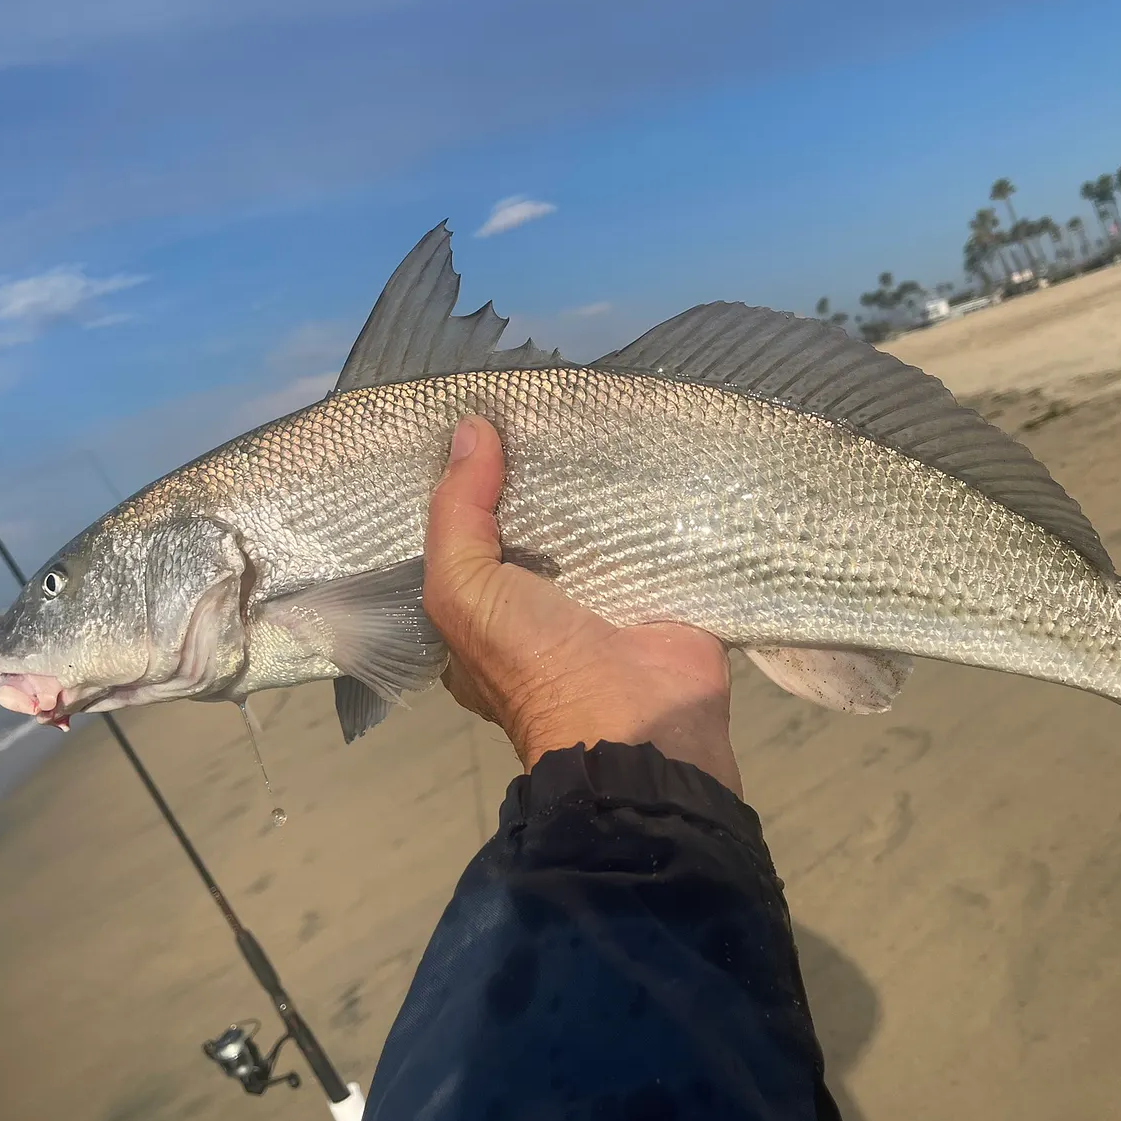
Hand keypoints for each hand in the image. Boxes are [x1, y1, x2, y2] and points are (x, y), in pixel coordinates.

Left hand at [423, 416, 741, 795]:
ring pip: (595, 519)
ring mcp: (607, 595)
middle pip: (533, 521)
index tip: (472, 415)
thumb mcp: (463, 593)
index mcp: (482, 615)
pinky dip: (655, 490)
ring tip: (594, 401)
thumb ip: (457, 515)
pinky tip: (653, 435)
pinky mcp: (663, 587)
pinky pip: (654, 527)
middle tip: (540, 397)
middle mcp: (541, 604)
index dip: (465, 482)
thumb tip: (470, 429)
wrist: (636, 722)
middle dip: (535, 468)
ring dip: (598, 473)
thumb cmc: (533, 661)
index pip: (465, 536)